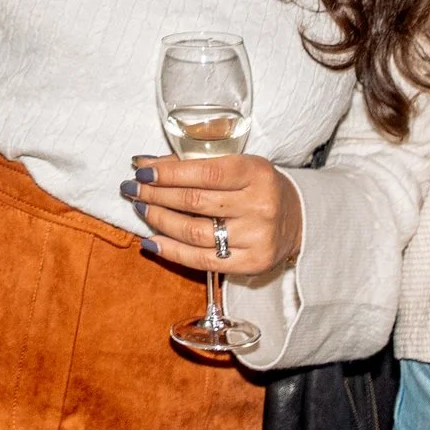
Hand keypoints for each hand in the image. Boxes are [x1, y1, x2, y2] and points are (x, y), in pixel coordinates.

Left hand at [124, 153, 302, 277]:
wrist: (297, 219)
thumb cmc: (257, 187)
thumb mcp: (236, 165)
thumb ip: (194, 165)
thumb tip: (144, 165)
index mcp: (256, 173)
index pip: (204, 173)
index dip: (168, 173)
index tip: (141, 171)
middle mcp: (259, 205)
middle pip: (194, 202)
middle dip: (156, 195)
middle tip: (132, 190)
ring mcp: (256, 238)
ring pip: (194, 232)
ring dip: (159, 221)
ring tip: (141, 211)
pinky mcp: (250, 264)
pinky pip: (201, 261)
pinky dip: (171, 251)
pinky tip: (152, 241)